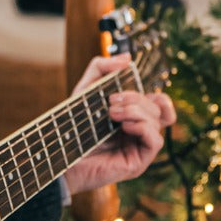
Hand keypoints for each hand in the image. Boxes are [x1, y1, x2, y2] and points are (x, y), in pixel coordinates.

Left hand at [62, 53, 176, 195]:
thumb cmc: (73, 124)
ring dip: (135, 111)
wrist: (60, 152)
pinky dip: (143, 127)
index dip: (156, 94)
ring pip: (158, 121)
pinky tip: (124, 126)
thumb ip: (102, 67)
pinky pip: (156, 140)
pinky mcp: (138, 162)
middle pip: (157, 108)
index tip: (129, 88)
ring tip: (111, 113)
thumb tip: (127, 58)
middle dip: (135, 98)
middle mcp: (140, 132)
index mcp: (134, 116)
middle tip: (111, 101)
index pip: (161, 104)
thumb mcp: (86, 88)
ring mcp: (140, 147)